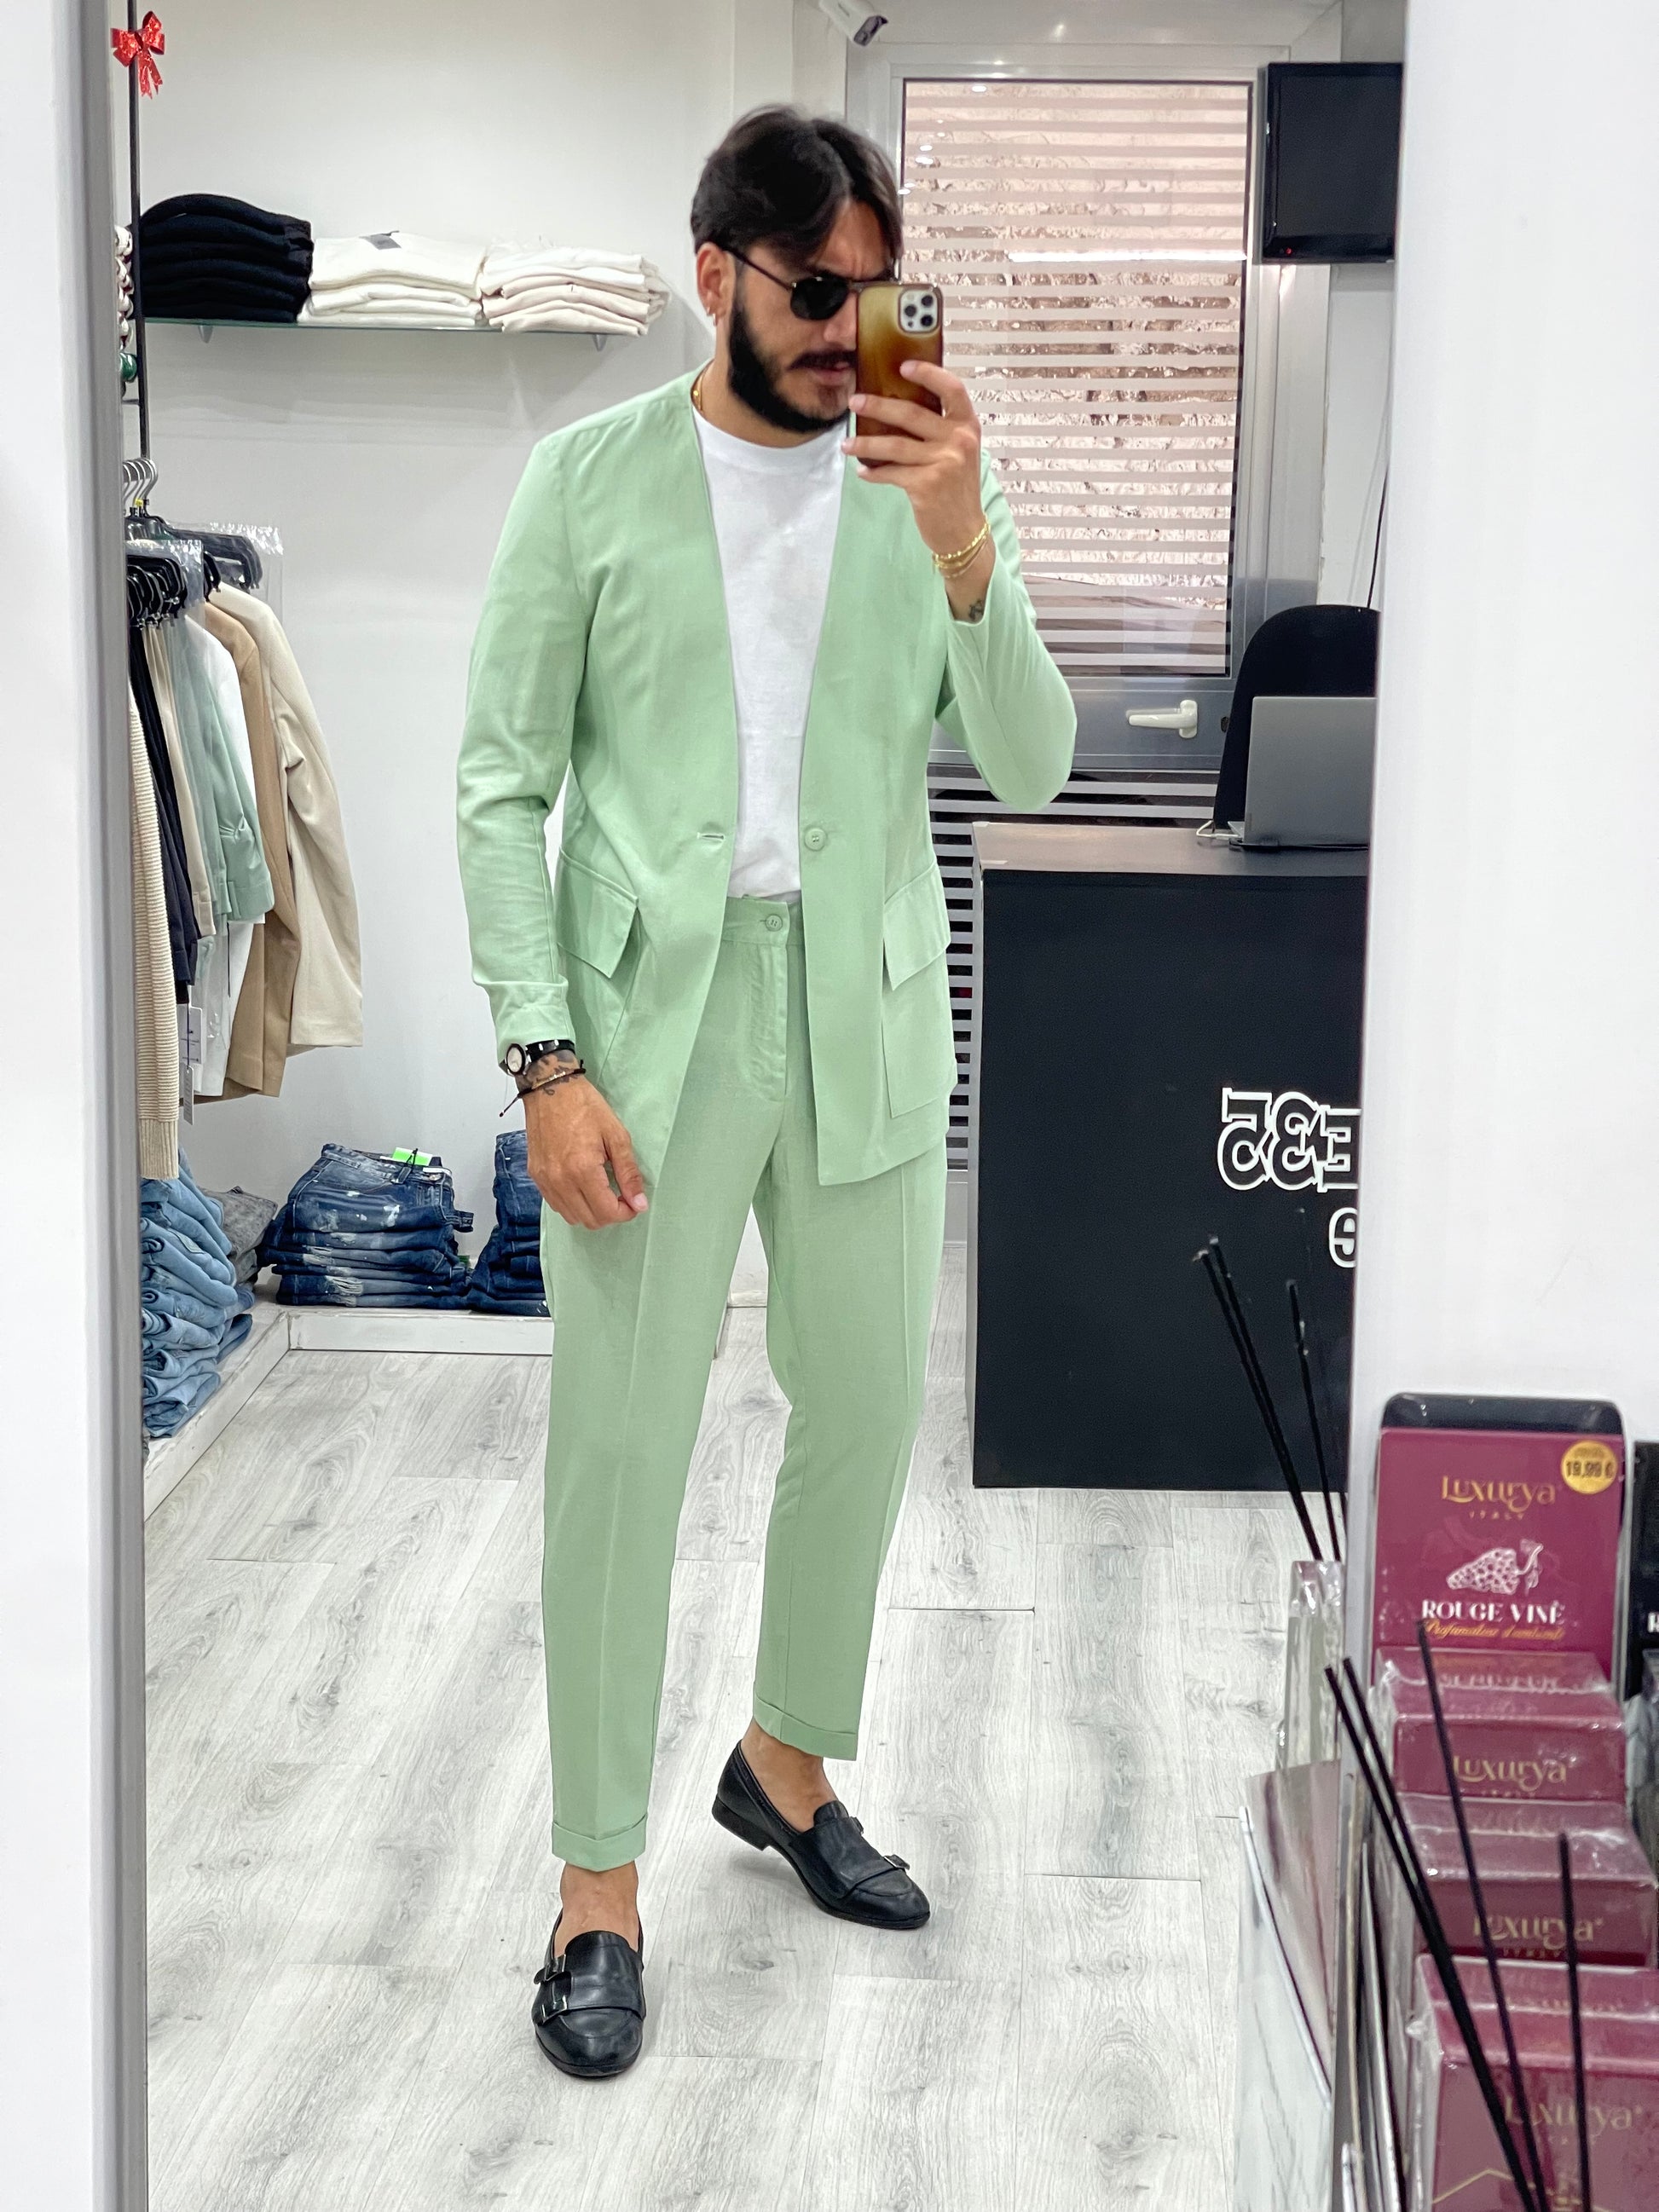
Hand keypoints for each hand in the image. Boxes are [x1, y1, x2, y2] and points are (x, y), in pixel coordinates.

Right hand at [524, 1074, 647, 1229]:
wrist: (550, 1089)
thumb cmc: (583, 1105)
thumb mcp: (616, 1135)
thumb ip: (628, 1172)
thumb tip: (639, 1202)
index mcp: (582, 1169)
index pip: (607, 1212)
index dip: (625, 1213)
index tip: (633, 1202)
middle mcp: (560, 1180)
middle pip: (590, 1220)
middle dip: (610, 1213)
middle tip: (620, 1195)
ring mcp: (545, 1180)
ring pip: (572, 1217)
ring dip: (591, 1211)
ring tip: (601, 1190)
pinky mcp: (537, 1176)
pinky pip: (556, 1205)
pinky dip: (573, 1204)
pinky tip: (583, 1186)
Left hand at [842, 359, 987, 559]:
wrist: (964, 531)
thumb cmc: (956, 489)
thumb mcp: (959, 453)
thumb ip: (939, 430)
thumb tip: (895, 408)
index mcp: (967, 426)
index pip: (952, 389)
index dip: (928, 373)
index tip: (903, 366)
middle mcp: (959, 441)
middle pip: (911, 413)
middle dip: (877, 406)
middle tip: (854, 402)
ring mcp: (944, 463)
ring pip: (894, 445)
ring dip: (865, 443)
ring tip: (846, 444)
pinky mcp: (926, 485)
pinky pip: (890, 473)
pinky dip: (873, 473)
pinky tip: (863, 472)